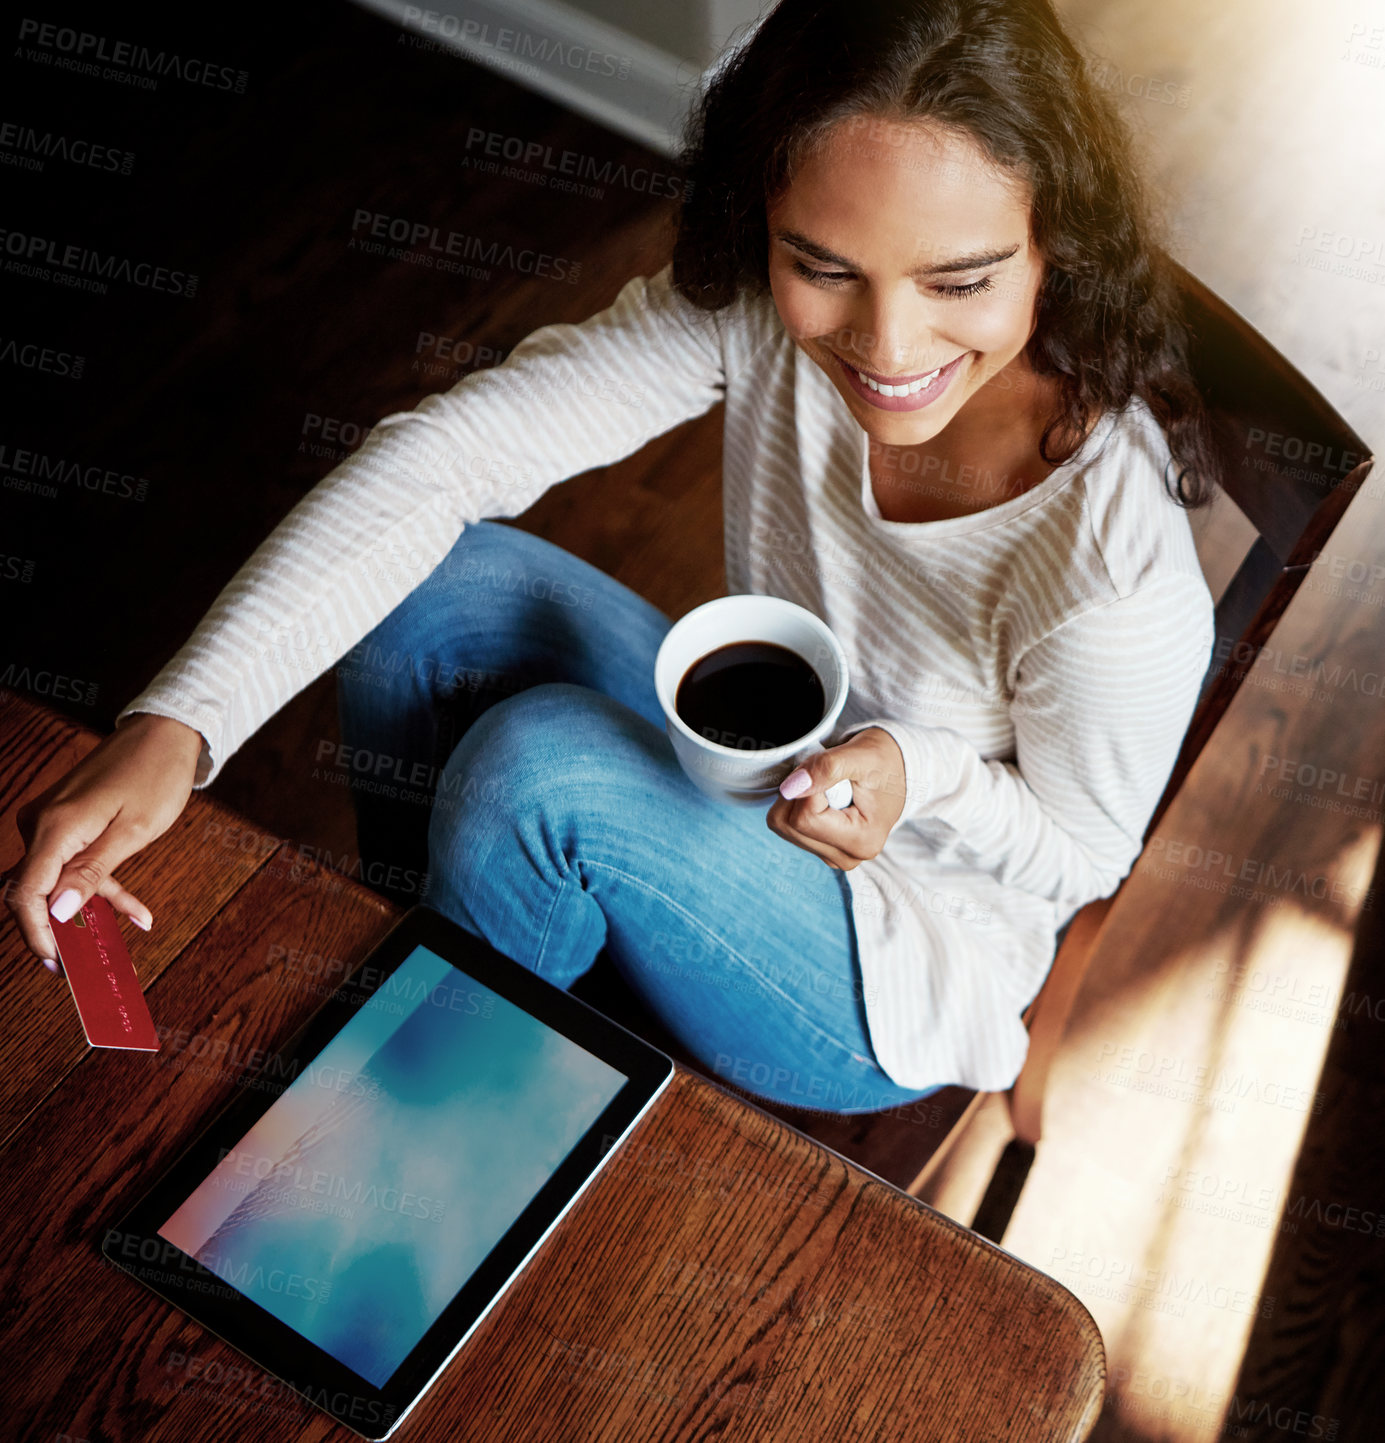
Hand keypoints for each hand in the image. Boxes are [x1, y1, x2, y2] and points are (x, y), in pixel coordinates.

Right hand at [5, 712, 204, 967]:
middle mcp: (42, 823)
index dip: (36, 933)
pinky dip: (98, 882)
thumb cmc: (155, 775)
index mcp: (55, 827)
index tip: (57, 963)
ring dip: (92, 903)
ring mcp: (52, 820)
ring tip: (137, 920)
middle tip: (83, 961)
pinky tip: (134, 907)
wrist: (164, 732)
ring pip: (59, 877)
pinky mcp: (65, 819)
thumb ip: (92, 872)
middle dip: (59, 927)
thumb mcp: (133, 832)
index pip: (26, 892)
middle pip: (33, 888)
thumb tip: (55, 910)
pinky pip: (71, 859)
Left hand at [766, 727, 906, 869]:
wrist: (894, 769)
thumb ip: (827, 768)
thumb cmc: (883, 761)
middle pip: (788, 825)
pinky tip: (822, 796)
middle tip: (828, 777)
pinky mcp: (820, 848)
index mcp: (861, 841)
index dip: (808, 786)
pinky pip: (786, 825)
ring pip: (782, 825)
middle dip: (799, 792)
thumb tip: (791, 787)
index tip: (830, 771)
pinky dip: (797, 804)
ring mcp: (831, 855)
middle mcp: (846, 857)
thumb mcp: (861, 755)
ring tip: (829, 786)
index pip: (805, 818)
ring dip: (797, 797)